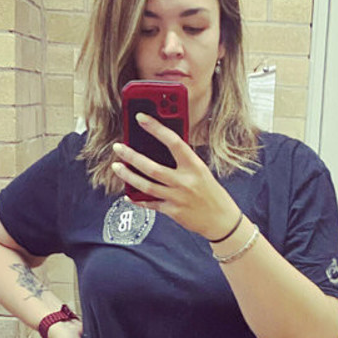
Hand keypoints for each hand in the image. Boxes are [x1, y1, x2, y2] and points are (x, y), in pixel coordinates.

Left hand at [111, 113, 241, 240]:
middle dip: (131, 156)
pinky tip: (127, 194)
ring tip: (116, 166)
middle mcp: (185, 181)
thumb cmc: (210, 191)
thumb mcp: (201, 171)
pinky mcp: (173, 212)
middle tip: (118, 147)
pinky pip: (150, 204)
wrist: (221, 219)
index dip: (156, 128)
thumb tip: (158, 146)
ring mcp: (178, 198)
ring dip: (128, 175)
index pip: (173, 142)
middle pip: (152, 167)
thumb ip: (183, 160)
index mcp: (195, 166)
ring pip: (147, 185)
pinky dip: (137, 199)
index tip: (140, 118)